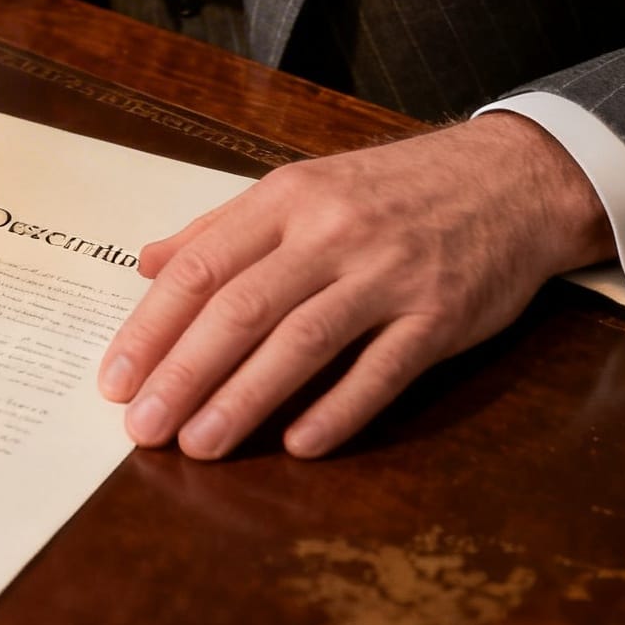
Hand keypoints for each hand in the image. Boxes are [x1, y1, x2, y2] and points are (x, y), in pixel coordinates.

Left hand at [97, 115, 612, 459]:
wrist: (509, 179)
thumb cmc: (393, 189)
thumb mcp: (304, 187)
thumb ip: (223, 227)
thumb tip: (147, 263)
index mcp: (288, 198)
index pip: (203, 267)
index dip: (153, 326)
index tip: (115, 377)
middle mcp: (331, 232)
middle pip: (241, 308)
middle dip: (183, 373)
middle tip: (141, 427)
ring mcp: (388, 274)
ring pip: (301, 342)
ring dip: (243, 400)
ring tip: (197, 445)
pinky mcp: (440, 317)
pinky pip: (381, 371)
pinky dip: (337, 410)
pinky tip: (297, 446)